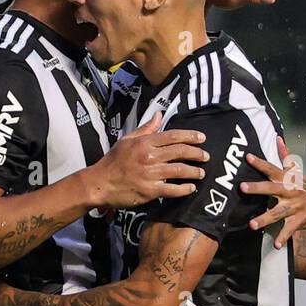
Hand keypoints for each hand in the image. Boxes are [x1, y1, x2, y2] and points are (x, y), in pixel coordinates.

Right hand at [83, 112, 208, 209]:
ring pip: (180, 170)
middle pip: (180, 152)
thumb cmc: (114, 161)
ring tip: (201, 172)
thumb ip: (146, 128)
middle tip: (206, 156)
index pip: (173, 136)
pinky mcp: (150, 191)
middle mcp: (149, 156)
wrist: (99, 183)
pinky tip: (191, 188)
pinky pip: (173, 189)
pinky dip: (184, 189)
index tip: (202, 138)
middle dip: (197, 153)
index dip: (190, 136)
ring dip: (194, 171)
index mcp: (145, 143)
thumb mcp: (127, 140)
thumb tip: (160, 115)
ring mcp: (150, 174)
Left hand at [241, 137, 305, 248]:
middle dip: (257, 188)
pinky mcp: (299, 221)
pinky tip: (276, 245)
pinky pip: (289, 230)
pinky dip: (283, 238)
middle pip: (272, 189)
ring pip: (278, 213)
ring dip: (265, 219)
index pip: (271, 169)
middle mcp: (289, 192)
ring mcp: (294, 207)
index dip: (259, 163)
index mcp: (287, 180)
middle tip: (242, 187)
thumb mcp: (295, 172)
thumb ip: (285, 156)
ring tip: (252, 225)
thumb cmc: (305, 189)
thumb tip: (278, 138)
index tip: (247, 157)